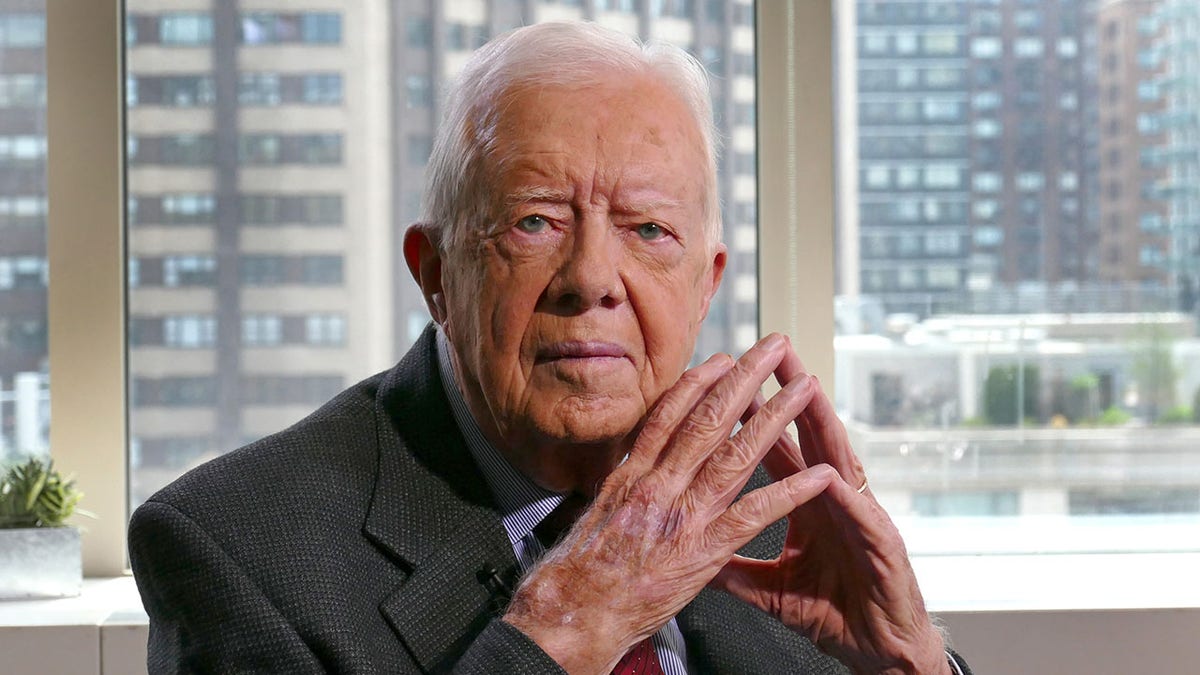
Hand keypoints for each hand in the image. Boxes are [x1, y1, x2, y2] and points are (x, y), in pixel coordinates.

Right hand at [503, 333, 838, 672]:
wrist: (570, 614)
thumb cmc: (576, 573)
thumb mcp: (595, 512)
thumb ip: (624, 486)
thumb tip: (635, 465)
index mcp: (631, 475)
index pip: (669, 414)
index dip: (700, 381)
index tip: (724, 359)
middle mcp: (657, 485)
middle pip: (707, 419)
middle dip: (745, 378)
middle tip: (773, 347)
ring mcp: (682, 516)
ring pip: (736, 455)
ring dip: (775, 418)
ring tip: (803, 390)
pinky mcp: (703, 552)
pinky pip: (754, 515)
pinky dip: (788, 493)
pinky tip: (817, 477)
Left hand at [710, 343, 949, 674]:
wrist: (879, 651)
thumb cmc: (833, 613)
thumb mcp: (770, 589)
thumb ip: (732, 566)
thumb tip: (689, 553)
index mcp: (808, 505)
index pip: (777, 449)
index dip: (755, 416)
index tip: (729, 381)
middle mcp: (835, 501)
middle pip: (809, 438)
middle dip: (791, 394)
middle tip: (772, 353)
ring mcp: (860, 518)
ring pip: (839, 461)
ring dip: (822, 425)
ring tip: (806, 389)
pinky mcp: (882, 547)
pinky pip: (862, 517)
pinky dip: (846, 496)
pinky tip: (832, 476)